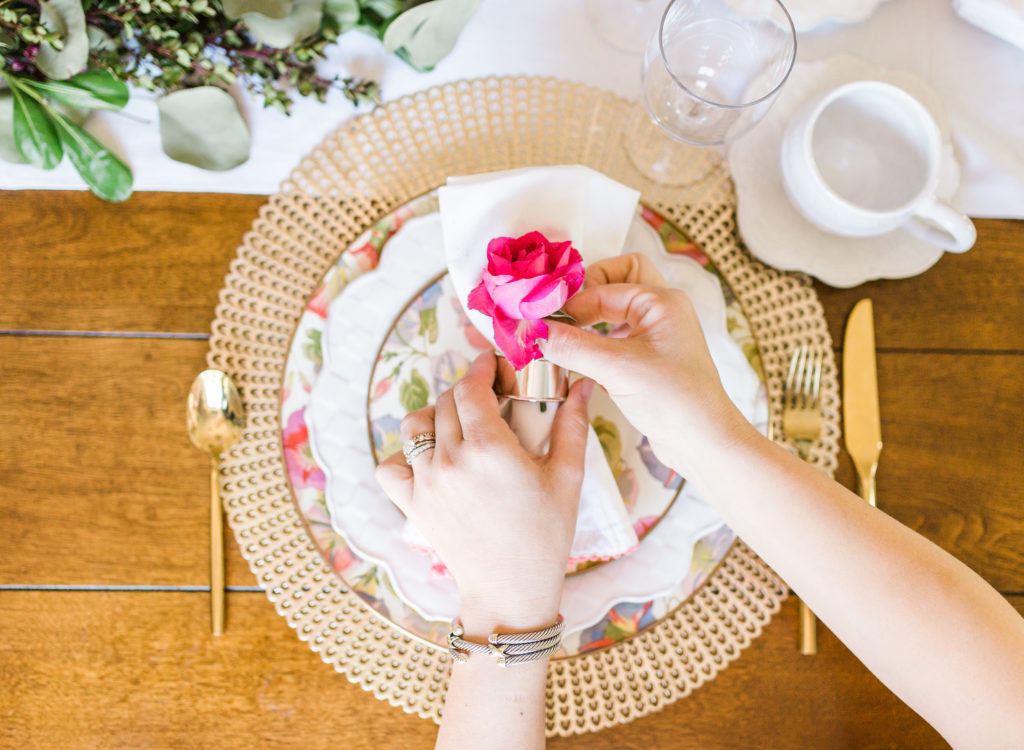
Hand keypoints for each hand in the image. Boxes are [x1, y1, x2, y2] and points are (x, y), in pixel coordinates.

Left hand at [375, 351, 591, 632]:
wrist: (511, 589)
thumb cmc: (545, 535)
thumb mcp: (567, 477)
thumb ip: (571, 425)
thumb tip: (582, 385)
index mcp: (488, 447)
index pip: (470, 386)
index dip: (480, 368)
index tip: (492, 364)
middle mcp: (450, 459)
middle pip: (446, 401)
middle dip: (466, 390)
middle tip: (488, 397)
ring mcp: (425, 482)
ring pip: (415, 425)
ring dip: (436, 416)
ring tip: (460, 427)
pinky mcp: (412, 504)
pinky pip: (390, 466)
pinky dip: (404, 456)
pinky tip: (429, 459)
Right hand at [540, 253, 751, 475]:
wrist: (705, 443)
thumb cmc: (676, 401)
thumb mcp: (617, 369)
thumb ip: (573, 346)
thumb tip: (534, 331)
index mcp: (662, 301)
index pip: (604, 286)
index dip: (570, 302)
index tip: (541, 320)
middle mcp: (661, 312)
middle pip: (616, 280)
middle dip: (586, 293)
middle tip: (561, 315)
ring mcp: (656, 335)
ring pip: (615, 310)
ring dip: (590, 319)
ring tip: (565, 337)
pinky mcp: (649, 360)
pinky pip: (616, 337)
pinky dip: (597, 342)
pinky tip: (581, 361)